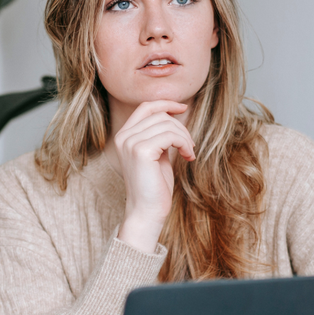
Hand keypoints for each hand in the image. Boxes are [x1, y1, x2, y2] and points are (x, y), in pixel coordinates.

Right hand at [109, 100, 195, 252]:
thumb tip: (174, 116)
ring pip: (167, 124)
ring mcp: (130, 143)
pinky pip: (170, 135)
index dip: (165, 103)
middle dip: (180, 127)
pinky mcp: (141, 151)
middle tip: (190, 146)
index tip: (183, 108)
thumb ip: (160, 135)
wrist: (147, 211)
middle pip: (159, 115)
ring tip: (189, 152)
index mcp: (124, 136)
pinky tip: (188, 156)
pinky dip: (184, 143)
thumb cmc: (154, 186)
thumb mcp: (157, 154)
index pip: (145, 107)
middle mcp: (123, 137)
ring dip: (184, 137)